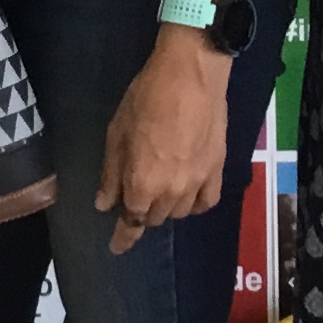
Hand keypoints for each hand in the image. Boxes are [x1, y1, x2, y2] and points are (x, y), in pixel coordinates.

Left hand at [95, 29, 230, 257]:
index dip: (123, 238)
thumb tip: (104, 205)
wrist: (191, 74)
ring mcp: (198, 182)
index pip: (131, 223)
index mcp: (142, 184)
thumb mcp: (116, 133)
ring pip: (179, 213)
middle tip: (134, 195)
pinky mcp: (218, 170)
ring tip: (159, 190)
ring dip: (166, 208)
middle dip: (141, 212)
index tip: (116, 247)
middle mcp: (172, 192)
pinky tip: (188, 194)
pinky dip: (194, 204)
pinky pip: (206, 202)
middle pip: (154, 218)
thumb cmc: (146, 98)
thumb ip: (111, 174)